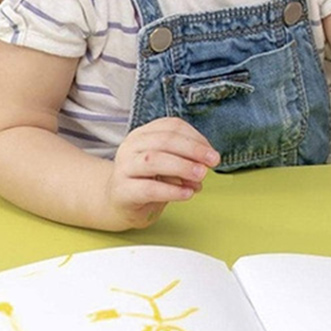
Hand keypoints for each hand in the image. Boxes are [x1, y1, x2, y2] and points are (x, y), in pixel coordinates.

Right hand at [104, 117, 219, 229]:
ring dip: (183, 166)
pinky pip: (149, 188)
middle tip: (212, 162)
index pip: (172, 126)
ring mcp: (124, 167)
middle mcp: (131, 146)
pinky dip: (172, 190)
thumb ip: (186, 161)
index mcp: (143, 133)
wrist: (118, 204)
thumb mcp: (169, 166)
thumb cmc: (148, 180)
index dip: (196, 138)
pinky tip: (187, 194)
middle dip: (193, 149)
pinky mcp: (122, 191)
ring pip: (154, 160)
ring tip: (201, 176)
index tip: (212, 152)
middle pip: (165, 140)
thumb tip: (206, 165)